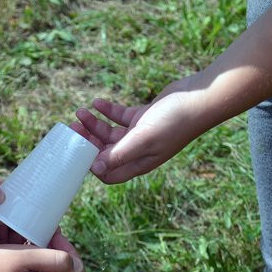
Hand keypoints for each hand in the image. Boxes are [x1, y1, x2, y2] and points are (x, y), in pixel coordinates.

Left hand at [72, 76, 210, 183]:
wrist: (199, 98)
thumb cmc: (174, 121)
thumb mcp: (143, 139)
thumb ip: (119, 154)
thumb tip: (95, 169)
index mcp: (138, 162)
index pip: (108, 174)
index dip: (90, 166)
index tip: (75, 152)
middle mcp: (138, 152)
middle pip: (105, 152)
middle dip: (87, 142)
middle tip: (72, 129)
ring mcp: (140, 134)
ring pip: (110, 133)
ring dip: (94, 124)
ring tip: (80, 112)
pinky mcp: (143, 117)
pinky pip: (120, 117)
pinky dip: (107, 111)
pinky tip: (96, 103)